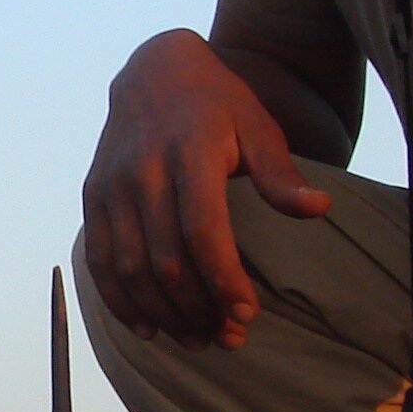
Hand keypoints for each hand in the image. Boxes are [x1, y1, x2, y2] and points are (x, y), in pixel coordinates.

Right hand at [81, 30, 329, 348]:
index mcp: (190, 151)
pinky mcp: (93, 197)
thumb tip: (319, 210)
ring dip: (164, 313)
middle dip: (198, 308)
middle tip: (228, 337)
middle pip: (167, 259)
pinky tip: (148, 328)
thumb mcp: (258, 127)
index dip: (223, 279)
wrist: (154, 72)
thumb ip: (281, 175)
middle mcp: (144, 170)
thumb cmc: (218, 106)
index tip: (246, 314)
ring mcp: (111, 186)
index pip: (203, 230)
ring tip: (196, 339)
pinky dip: (120, 301)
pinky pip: (99, 260)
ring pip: (132, 267)